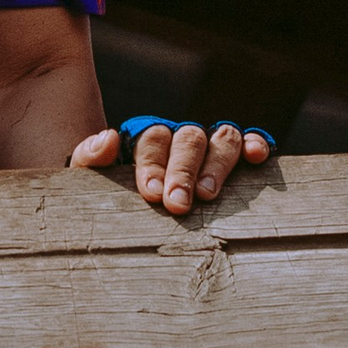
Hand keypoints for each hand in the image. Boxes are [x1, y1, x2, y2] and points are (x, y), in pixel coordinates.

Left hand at [71, 113, 274, 219]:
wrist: (138, 210)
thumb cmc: (115, 198)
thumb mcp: (93, 180)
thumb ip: (91, 158)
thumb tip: (108, 137)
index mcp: (148, 140)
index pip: (152, 141)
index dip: (153, 165)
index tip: (151, 193)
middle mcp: (181, 138)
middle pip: (188, 140)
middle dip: (183, 172)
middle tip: (178, 204)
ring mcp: (211, 144)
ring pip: (221, 138)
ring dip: (216, 164)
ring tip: (209, 194)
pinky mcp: (237, 154)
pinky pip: (248, 140)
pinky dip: (254, 143)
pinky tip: (256, 157)